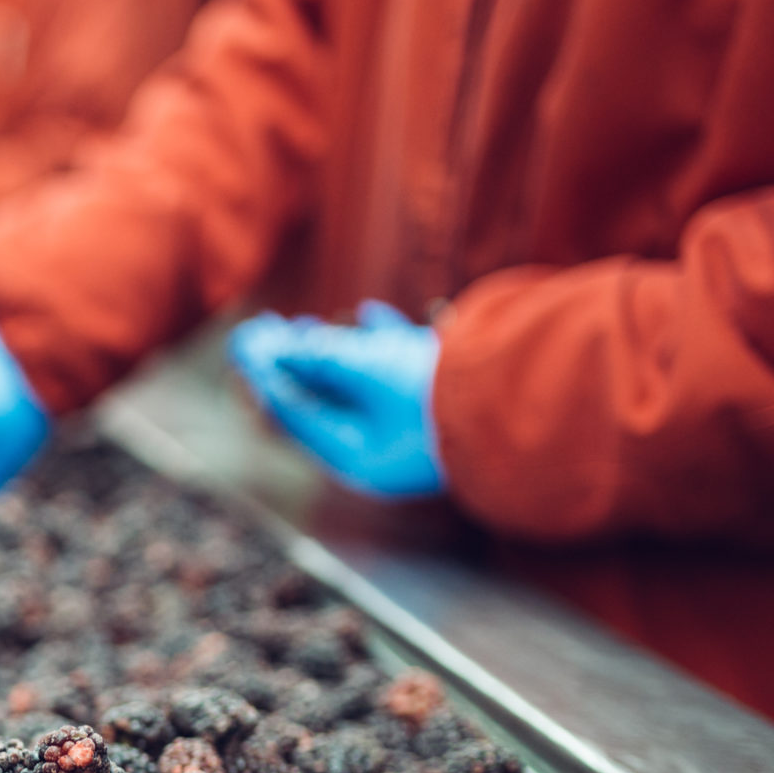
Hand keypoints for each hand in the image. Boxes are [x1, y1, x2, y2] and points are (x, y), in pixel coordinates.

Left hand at [229, 301, 443, 497]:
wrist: (528, 399)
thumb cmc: (442, 395)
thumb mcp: (370, 371)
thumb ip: (319, 359)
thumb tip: (268, 349)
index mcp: (359, 458)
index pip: (297, 416)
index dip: (267, 375)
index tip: (244, 342)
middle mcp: (383, 449)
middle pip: (323, 402)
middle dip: (295, 363)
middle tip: (269, 327)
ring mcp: (413, 426)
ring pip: (360, 385)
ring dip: (335, 350)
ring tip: (308, 322)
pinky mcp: (440, 400)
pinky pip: (402, 371)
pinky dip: (383, 343)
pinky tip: (370, 314)